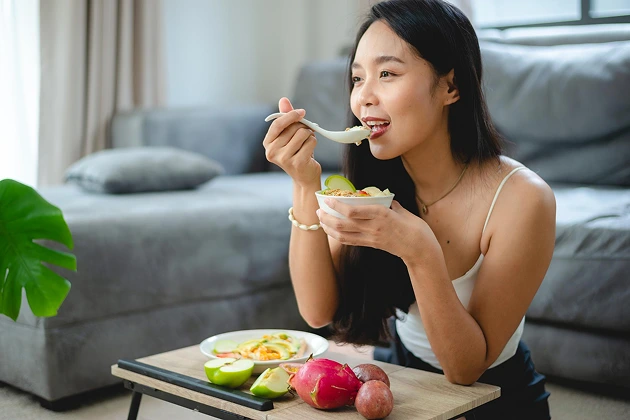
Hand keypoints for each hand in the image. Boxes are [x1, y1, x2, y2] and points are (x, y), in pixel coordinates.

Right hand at [263, 97, 321, 185]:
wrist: (304, 177)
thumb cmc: (296, 153)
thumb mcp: (289, 135)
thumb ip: (286, 118)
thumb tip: (283, 99)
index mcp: (267, 144)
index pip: (277, 124)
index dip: (290, 115)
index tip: (302, 112)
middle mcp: (272, 152)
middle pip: (293, 127)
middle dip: (303, 128)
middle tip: (304, 136)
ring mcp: (284, 159)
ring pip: (303, 133)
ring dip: (309, 135)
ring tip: (306, 144)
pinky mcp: (298, 163)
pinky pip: (311, 142)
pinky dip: (314, 142)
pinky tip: (310, 151)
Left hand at [316, 199, 437, 262]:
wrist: (420, 249)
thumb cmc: (415, 228)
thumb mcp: (402, 211)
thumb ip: (389, 204)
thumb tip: (380, 197)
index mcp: (381, 215)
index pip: (353, 211)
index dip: (337, 206)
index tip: (327, 200)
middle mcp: (373, 227)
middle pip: (343, 224)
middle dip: (327, 217)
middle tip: (318, 210)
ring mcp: (371, 238)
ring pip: (343, 235)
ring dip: (329, 228)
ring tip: (321, 220)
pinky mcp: (372, 245)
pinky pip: (350, 241)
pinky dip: (338, 236)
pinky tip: (332, 231)